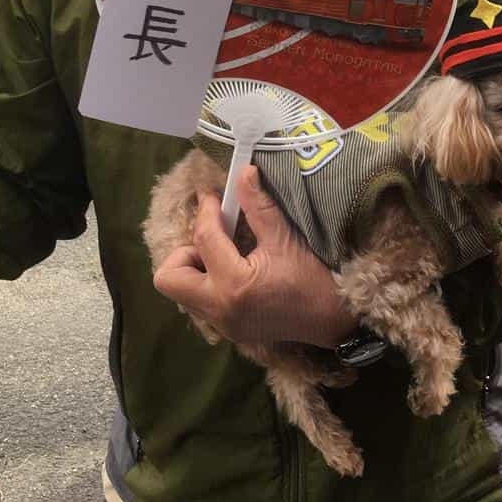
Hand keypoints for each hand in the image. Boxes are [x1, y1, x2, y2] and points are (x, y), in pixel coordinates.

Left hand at [153, 166, 358, 347]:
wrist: (332, 319)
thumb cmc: (312, 278)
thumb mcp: (285, 238)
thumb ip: (259, 205)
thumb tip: (244, 172)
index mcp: (233, 283)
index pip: (204, 239)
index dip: (207, 211)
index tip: (213, 196)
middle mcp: (218, 308)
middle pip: (169, 278)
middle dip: (185, 251)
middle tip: (214, 238)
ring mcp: (221, 323)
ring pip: (181, 292)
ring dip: (195, 268)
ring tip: (224, 253)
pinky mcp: (228, 329)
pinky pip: (199, 302)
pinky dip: (207, 282)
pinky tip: (233, 270)